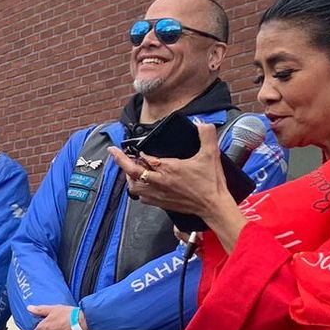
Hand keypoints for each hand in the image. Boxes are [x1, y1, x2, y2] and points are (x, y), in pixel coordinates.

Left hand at [109, 124, 226, 216]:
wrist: (213, 206)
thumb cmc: (211, 183)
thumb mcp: (211, 154)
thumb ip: (207, 134)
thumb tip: (199, 123)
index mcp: (169, 168)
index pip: (145, 158)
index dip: (138, 151)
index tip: (135, 147)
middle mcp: (160, 182)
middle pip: (133, 172)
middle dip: (121, 161)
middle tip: (115, 153)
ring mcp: (159, 194)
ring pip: (134, 187)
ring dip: (129, 176)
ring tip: (128, 168)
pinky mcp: (161, 204)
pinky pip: (142, 197)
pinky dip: (137, 190)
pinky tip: (140, 184)